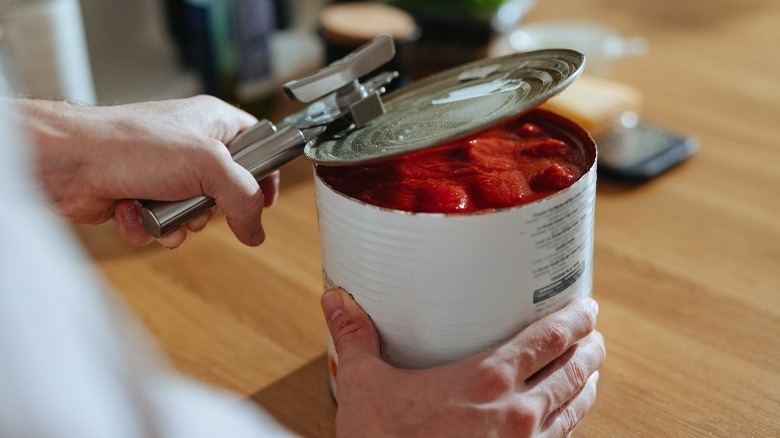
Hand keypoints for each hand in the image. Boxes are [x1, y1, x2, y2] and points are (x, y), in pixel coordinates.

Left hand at [17, 95, 278, 247]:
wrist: (67, 162)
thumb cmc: (130, 144)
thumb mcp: (208, 165)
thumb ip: (244, 197)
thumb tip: (256, 230)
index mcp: (213, 122)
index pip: (258, 145)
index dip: (265, 173)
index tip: (266, 200)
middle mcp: (191, 146)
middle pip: (228, 191)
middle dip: (212, 209)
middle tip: (199, 201)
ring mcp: (165, 172)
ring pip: (195, 214)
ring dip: (179, 222)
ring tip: (160, 208)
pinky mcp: (142, 195)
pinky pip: (163, 225)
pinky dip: (149, 226)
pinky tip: (132, 212)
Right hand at [321, 289, 604, 436]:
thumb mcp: (363, 386)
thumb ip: (355, 338)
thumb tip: (336, 300)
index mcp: (487, 379)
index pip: (548, 339)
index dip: (575, 320)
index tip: (587, 309)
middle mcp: (517, 412)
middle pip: (573, 372)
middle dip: (589, 351)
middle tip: (595, 337)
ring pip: (574, 410)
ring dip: (587, 387)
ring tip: (590, 374)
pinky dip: (570, 424)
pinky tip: (564, 421)